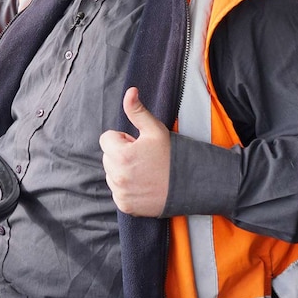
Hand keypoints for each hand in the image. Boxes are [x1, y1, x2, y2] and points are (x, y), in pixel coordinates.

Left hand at [99, 87, 170, 216]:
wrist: (191, 185)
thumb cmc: (172, 155)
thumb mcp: (155, 129)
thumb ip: (137, 110)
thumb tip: (130, 91)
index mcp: (121, 154)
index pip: (106, 138)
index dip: (123, 139)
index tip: (139, 144)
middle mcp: (117, 176)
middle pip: (107, 156)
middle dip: (121, 154)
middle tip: (144, 158)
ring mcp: (121, 193)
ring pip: (111, 173)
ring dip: (123, 171)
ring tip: (145, 171)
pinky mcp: (125, 206)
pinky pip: (117, 191)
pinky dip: (126, 188)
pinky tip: (144, 185)